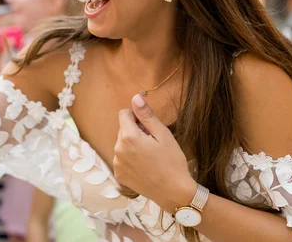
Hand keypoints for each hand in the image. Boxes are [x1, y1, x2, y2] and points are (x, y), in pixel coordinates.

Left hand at [113, 94, 196, 212]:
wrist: (174, 192)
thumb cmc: (172, 161)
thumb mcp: (162, 134)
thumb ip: (146, 115)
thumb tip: (134, 98)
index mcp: (128, 137)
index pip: (124, 114)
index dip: (137, 117)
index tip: (149, 128)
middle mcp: (118, 149)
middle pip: (123, 129)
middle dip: (135, 131)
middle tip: (153, 143)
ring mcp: (117, 164)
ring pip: (122, 144)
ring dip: (132, 145)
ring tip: (150, 156)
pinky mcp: (119, 175)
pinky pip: (121, 158)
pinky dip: (130, 159)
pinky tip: (144, 166)